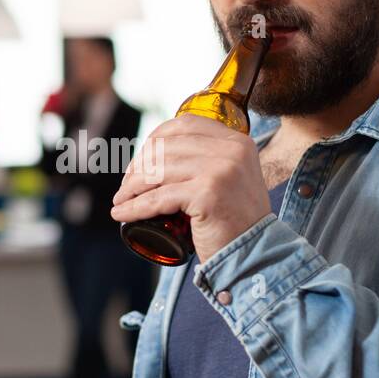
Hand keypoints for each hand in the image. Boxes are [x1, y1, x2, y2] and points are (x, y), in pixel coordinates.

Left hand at [110, 116, 269, 263]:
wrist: (257, 253)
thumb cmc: (236, 220)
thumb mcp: (230, 177)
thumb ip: (210, 158)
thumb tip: (160, 150)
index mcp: (236, 141)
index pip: (184, 124)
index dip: (154, 139)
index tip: (141, 161)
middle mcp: (230, 150)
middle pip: (166, 146)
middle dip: (138, 165)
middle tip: (128, 186)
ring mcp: (220, 170)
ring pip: (158, 170)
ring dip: (131, 186)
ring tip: (122, 199)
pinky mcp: (207, 194)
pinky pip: (158, 198)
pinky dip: (134, 207)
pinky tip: (121, 213)